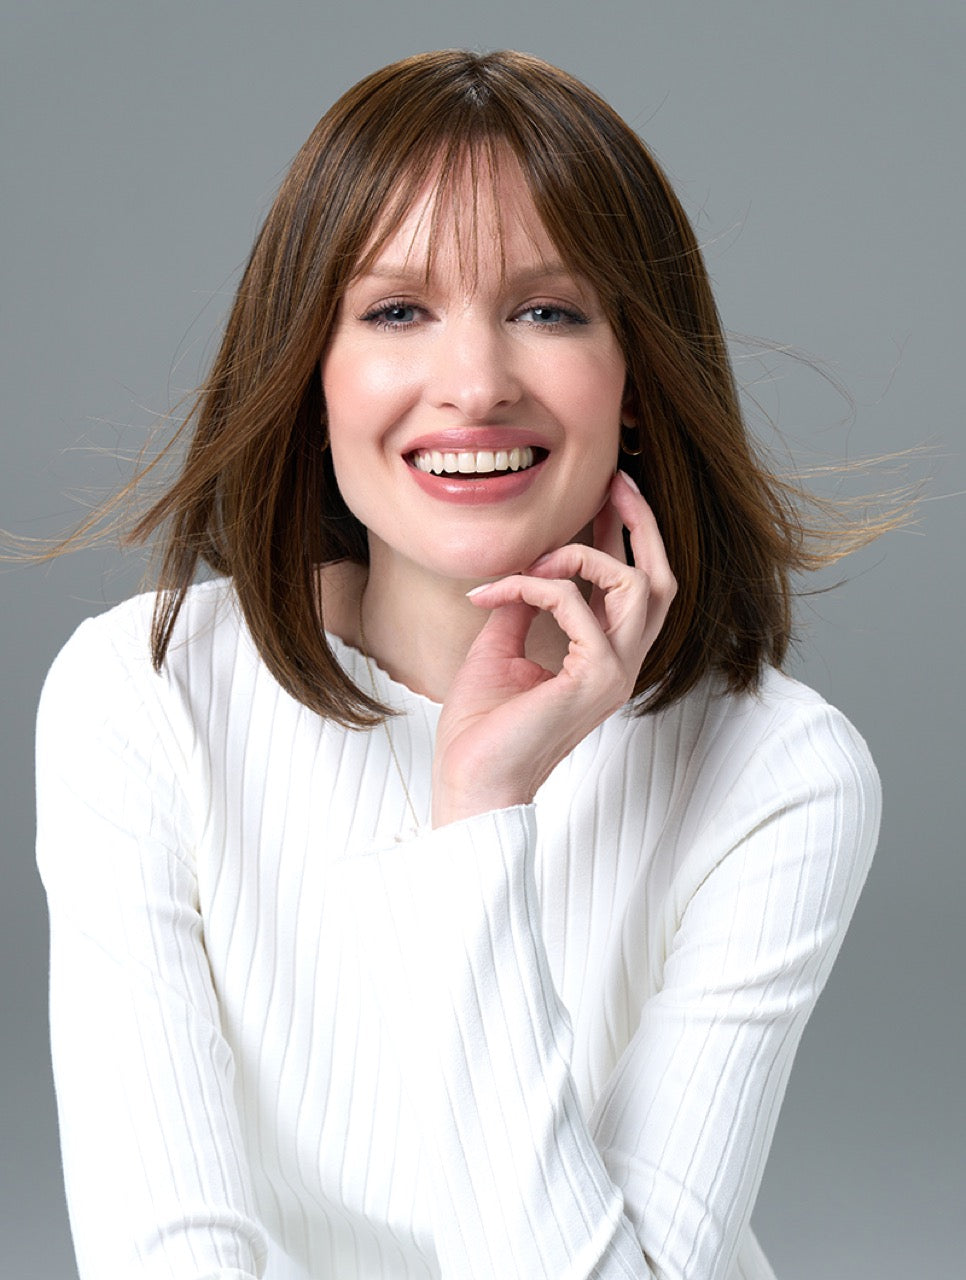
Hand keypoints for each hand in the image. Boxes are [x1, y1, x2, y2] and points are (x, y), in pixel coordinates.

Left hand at [430, 471, 676, 826]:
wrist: (471, 779)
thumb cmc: (482, 725)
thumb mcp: (500, 645)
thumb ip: (525, 606)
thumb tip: (529, 566)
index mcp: (604, 658)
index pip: (632, 587)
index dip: (625, 535)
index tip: (606, 491)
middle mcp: (622, 664)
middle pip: (660, 580)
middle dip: (641, 522)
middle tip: (615, 478)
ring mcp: (617, 672)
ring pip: (635, 584)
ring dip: (579, 557)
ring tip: (532, 563)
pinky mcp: (598, 677)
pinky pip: (575, 604)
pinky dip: (534, 587)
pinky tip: (498, 594)